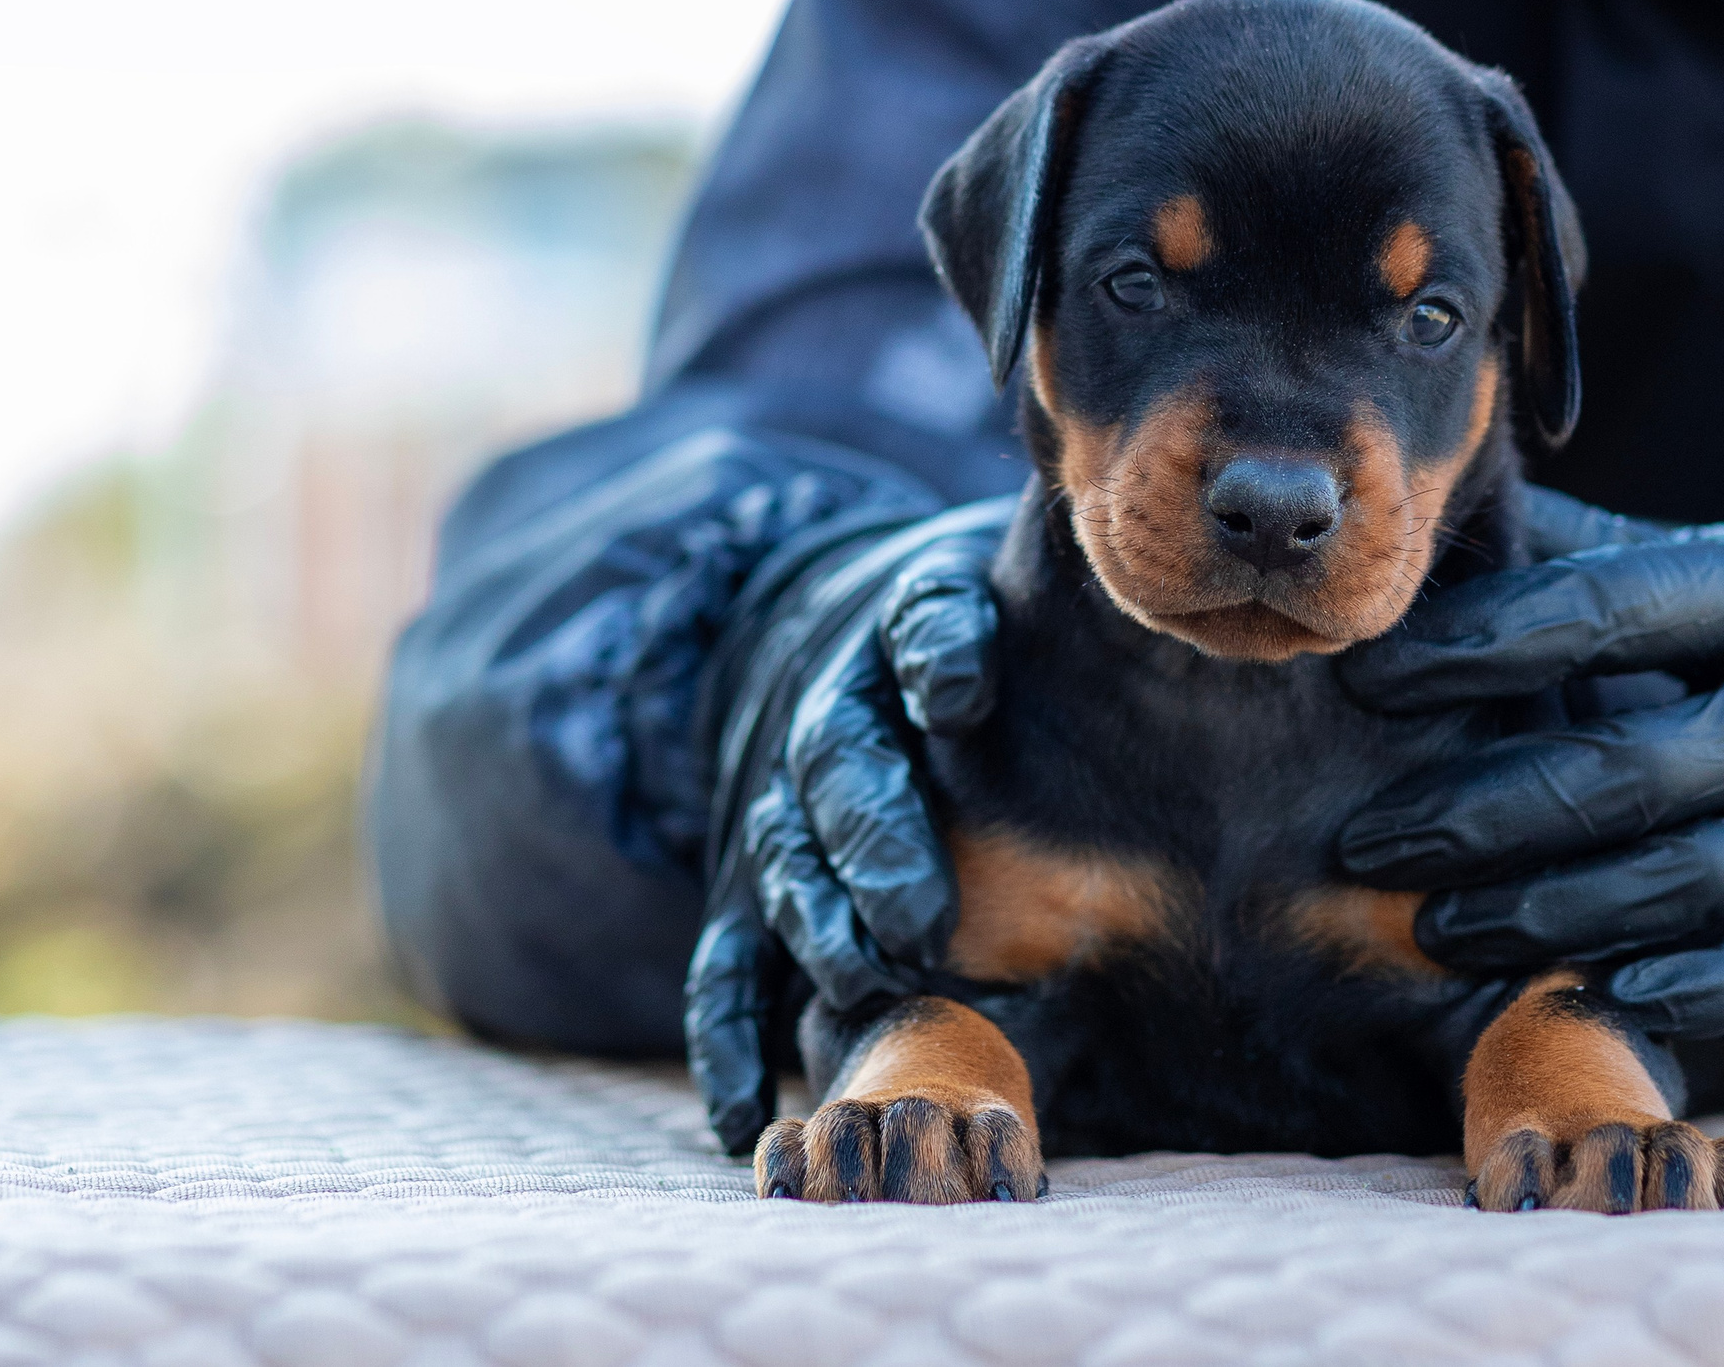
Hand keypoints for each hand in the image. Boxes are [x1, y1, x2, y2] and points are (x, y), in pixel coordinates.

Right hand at [684, 500, 1008, 1155]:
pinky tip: (748, 1111)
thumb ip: (983, 635)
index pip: (915, 634)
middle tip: (924, 923)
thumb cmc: (979, 655)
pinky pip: (726, 973)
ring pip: (789, 879)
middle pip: (840, 786)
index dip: (939, 659)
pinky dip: (729, 1044)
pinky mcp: (752, 903)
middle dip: (879, 854)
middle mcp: (822, 737)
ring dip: (822, 935)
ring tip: (863, 986)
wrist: (847, 663)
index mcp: (897, 648)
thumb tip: (960, 685)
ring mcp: (780, 826)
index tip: (960, 699)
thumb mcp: (997, 613)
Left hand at [1336, 520, 1723, 1035]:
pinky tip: (1596, 989)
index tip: (1371, 676)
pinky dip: (1691, 988)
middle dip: (1476, 813)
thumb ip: (1632, 565)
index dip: (1477, 648)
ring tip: (1434, 928)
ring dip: (1544, 916)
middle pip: (1624, 771)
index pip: (1606, 613)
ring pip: (1683, 883)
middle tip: (1368, 837)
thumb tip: (1472, 521)